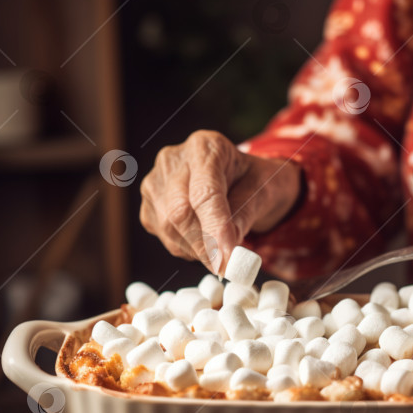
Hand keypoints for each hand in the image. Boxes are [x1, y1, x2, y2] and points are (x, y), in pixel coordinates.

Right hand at [140, 130, 300, 272]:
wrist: (239, 177)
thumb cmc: (253, 180)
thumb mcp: (263, 191)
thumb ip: (245, 215)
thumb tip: (227, 251)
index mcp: (205, 147)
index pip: (204, 192)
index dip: (215, 228)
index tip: (227, 258)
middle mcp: (173, 160)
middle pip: (179, 212)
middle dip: (205, 246)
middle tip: (227, 266)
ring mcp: (155, 182)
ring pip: (168, 229)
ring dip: (197, 250)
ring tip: (220, 248)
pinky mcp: (149, 206)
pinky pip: (165, 237)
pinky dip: (187, 249)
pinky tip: (206, 241)